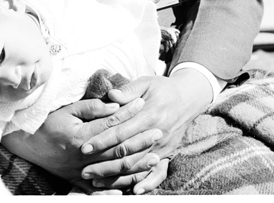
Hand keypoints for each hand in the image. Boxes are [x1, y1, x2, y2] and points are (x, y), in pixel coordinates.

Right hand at [0, 96, 161, 192]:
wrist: (27, 144)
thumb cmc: (48, 123)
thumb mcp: (68, 109)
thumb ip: (92, 107)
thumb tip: (115, 104)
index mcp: (81, 137)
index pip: (111, 124)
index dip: (128, 112)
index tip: (143, 103)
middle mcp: (83, 157)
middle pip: (118, 149)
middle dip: (140, 141)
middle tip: (159, 131)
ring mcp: (81, 172)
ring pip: (114, 171)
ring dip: (136, 165)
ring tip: (155, 158)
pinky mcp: (78, 181)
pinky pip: (101, 189)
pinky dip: (117, 188)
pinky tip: (133, 185)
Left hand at [79, 71, 213, 192]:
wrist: (188, 99)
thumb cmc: (163, 89)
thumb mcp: (146, 82)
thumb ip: (128, 90)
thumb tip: (111, 95)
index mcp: (149, 114)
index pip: (121, 131)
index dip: (102, 140)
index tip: (85, 147)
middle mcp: (157, 133)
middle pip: (127, 153)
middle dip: (104, 163)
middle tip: (85, 170)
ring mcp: (163, 146)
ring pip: (138, 166)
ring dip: (117, 176)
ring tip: (96, 181)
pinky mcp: (168, 153)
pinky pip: (157, 173)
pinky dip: (146, 183)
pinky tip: (133, 190)